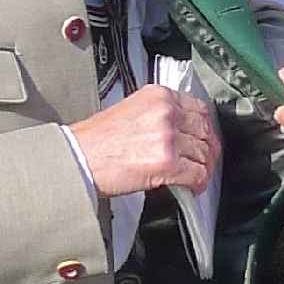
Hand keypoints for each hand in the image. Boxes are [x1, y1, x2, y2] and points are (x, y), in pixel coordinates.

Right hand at [72, 85, 219, 195]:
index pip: (199, 109)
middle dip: (207, 149)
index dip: (204, 127)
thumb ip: (158, 114)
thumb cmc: (96, 140)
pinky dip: (198, 183)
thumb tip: (181, 128)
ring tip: (195, 175)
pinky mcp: (168, 163)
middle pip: (204, 131)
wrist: (77, 158)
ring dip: (202, 167)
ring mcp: (168, 137)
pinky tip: (192, 186)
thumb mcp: (130, 110)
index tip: (203, 137)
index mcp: (158, 97)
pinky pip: (197, 174)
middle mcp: (166, 113)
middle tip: (204, 160)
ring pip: (203, 154)